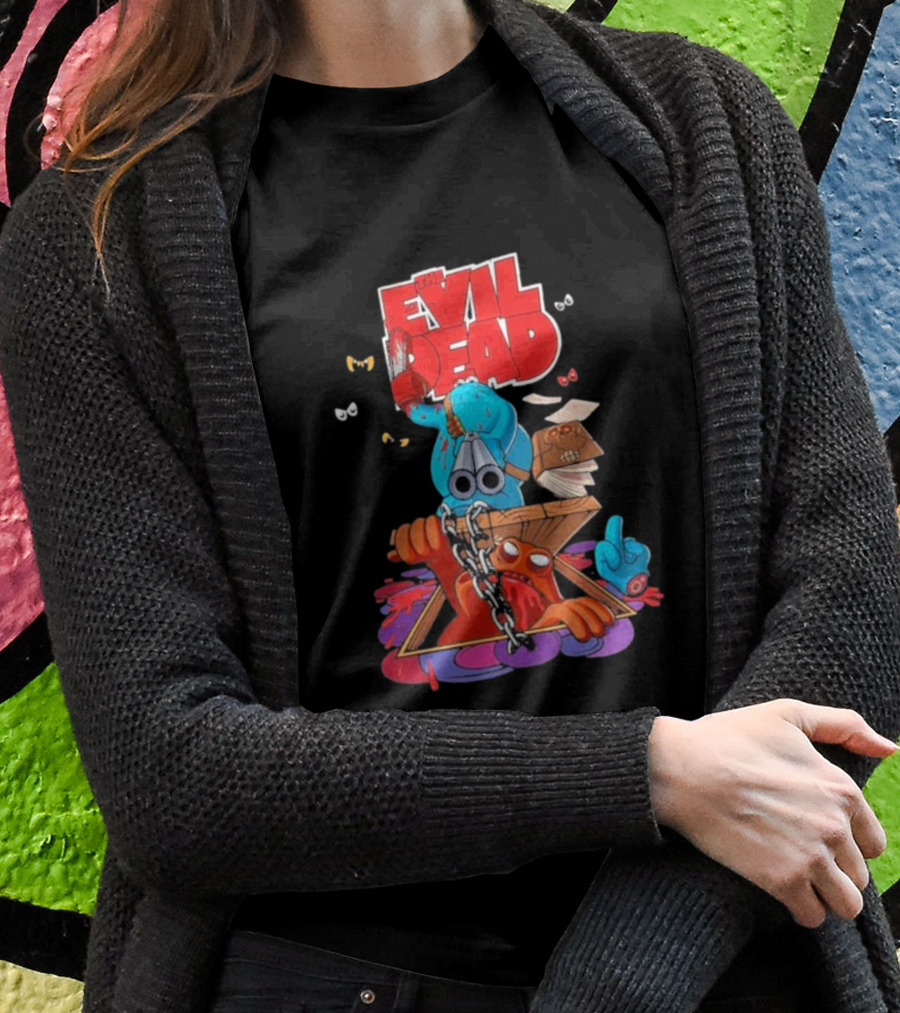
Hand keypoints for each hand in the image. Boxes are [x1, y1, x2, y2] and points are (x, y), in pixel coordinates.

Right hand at [648, 699, 897, 928]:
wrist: (680, 768)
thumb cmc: (729, 738)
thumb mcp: (787, 715)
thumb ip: (843, 726)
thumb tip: (889, 748)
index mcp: (842, 789)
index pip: (874, 842)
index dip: (848, 842)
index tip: (819, 837)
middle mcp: (835, 826)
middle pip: (859, 875)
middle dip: (835, 870)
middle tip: (800, 856)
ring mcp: (810, 856)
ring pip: (846, 904)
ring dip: (825, 896)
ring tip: (799, 881)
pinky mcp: (781, 880)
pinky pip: (813, 917)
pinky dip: (802, 909)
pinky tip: (783, 891)